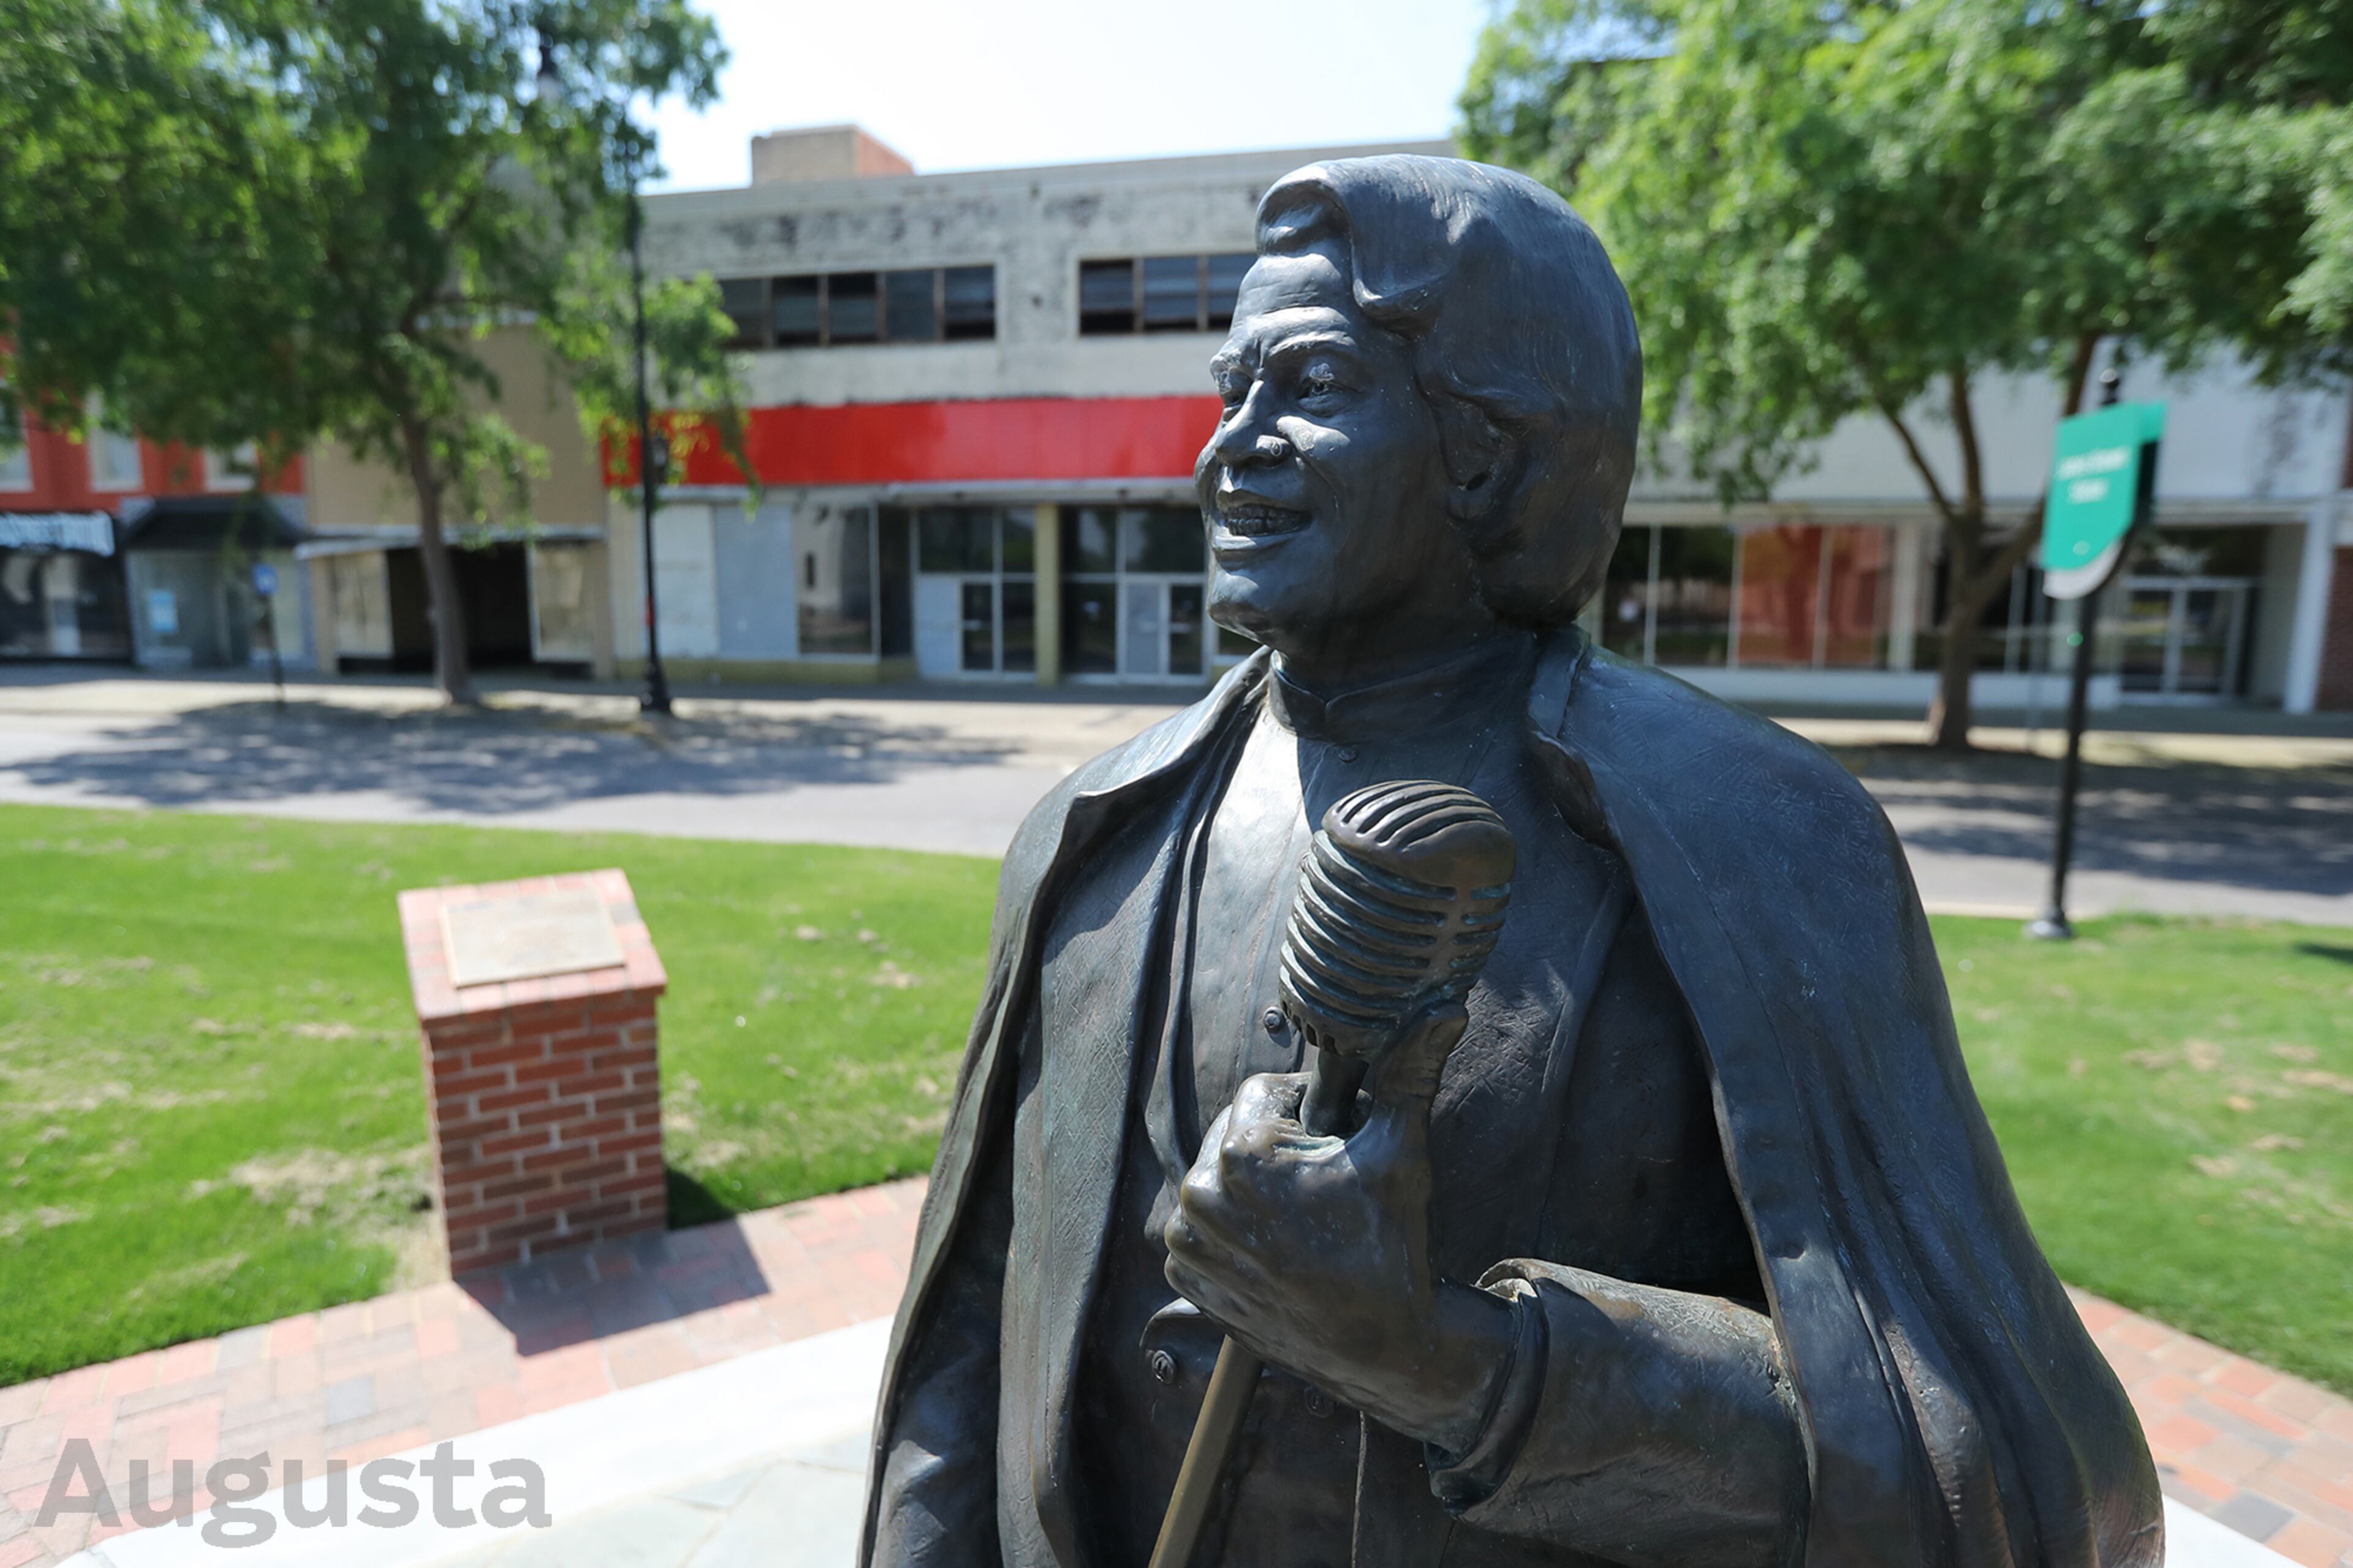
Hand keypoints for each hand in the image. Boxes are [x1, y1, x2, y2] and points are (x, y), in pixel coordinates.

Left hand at [1162, 1002, 1516, 1452]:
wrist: (1380, 1346)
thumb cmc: (1392, 1243)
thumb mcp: (1400, 1149)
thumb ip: (1409, 1071)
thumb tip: (1443, 1008)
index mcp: (1241, 1152)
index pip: (1263, 1091)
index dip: (1305, 1112)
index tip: (1334, 1145)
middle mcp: (1199, 1193)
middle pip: (1237, 1134)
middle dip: (1276, 1149)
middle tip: (1322, 1188)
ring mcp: (1188, 1241)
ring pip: (1219, 1179)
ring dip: (1252, 1188)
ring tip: (1303, 1221)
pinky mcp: (1186, 1277)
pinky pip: (1204, 1227)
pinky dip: (1233, 1230)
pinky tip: (1277, 1249)